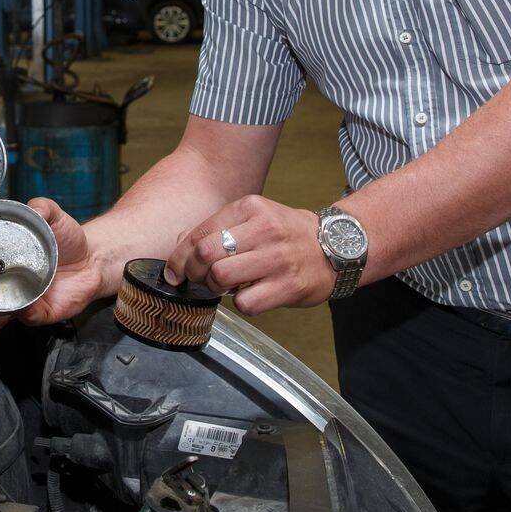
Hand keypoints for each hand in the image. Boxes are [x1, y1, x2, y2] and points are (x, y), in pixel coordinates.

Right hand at [0, 197, 109, 330]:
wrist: (91, 259)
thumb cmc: (65, 239)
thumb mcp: (52, 216)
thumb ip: (42, 208)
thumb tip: (35, 208)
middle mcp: (1, 281)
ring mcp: (17, 299)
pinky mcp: (38, 312)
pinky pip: (26, 319)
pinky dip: (25, 315)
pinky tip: (28, 308)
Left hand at [166, 194, 334, 316]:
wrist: (335, 247)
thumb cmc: (285, 235)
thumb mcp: (254, 217)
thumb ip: (220, 229)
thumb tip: (179, 250)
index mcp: (250, 208)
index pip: (200, 233)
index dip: (179, 257)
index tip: (175, 271)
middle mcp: (264, 229)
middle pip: (206, 254)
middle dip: (194, 273)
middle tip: (200, 280)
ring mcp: (277, 258)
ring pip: (222, 277)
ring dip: (215, 288)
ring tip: (225, 287)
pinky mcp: (288, 286)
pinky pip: (246, 302)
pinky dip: (241, 303)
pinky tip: (249, 295)